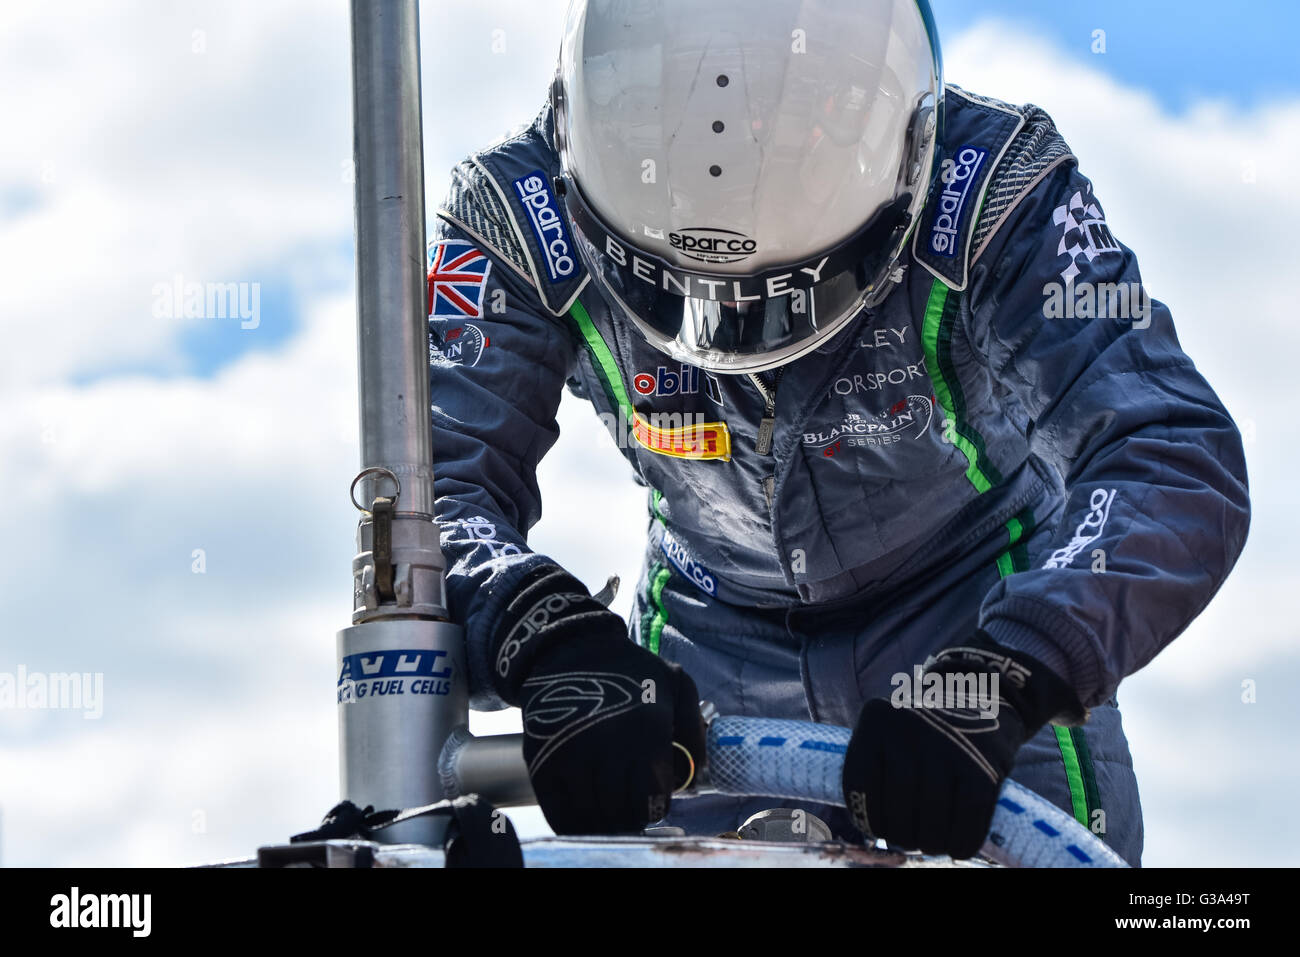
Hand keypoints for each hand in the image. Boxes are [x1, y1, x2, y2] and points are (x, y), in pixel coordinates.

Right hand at [492, 565, 705, 833]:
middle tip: (629, 811)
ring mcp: (570, 756)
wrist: (569, 649)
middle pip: (621, 815)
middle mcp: (607, 748)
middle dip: (629, 819)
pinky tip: (582, 813)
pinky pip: (558, 811)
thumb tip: (697, 770)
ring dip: (602, 822)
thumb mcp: (676, 682)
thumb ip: (694, 727)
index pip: (652, 801)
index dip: (655, 808)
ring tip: (608, 811)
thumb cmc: (629, 668)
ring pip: (591, 817)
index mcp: (644, 733)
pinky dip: (572, 822)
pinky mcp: (540, 761)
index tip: (652, 802)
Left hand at [841, 631, 1085, 858]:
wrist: (982, 691)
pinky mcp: (983, 767)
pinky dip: (961, 840)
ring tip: (930, 843)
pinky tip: (957, 845)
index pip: (858, 784)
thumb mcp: (891, 729)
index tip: (876, 828)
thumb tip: (873, 827)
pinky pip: (968, 819)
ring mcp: (947, 747)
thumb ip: (876, 768)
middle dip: (901, 833)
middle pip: (896, 808)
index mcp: (876, 720)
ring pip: (931, 819)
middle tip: (908, 839)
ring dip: (930, 842)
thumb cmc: (927, 727)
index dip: (866, 816)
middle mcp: (908, 730)